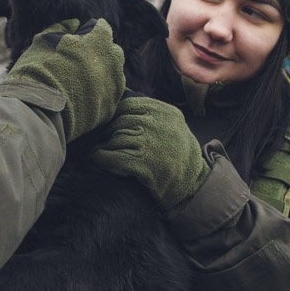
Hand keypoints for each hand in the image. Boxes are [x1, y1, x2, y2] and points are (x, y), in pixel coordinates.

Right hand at [4, 19, 125, 140]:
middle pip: (111, 51)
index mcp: (100, 41)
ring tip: (78, 80)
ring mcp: (114, 87)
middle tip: (76, 60)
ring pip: (113, 74)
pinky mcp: (110, 108)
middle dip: (98, 52)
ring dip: (101, 73)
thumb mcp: (44, 40)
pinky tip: (81, 97)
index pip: (102, 28)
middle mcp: (113, 62)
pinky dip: (99, 94)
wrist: (39, 110)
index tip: (76, 39)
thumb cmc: (39, 70)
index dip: (88, 32)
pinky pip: (109, 95)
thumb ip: (62, 28)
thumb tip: (75, 24)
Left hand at [87, 95, 209, 210]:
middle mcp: (158, 125)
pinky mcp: (142, 164)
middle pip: (120, 123)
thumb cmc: (178, 154)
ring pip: (115, 139)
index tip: (111, 124)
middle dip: (109, 133)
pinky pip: (112, 157)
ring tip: (99, 150)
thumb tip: (117, 105)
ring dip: (104, 146)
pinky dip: (101, 158)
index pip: (129, 105)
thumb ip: (152, 114)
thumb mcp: (173, 126)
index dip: (116, 116)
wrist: (193, 185)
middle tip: (103, 140)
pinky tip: (96, 159)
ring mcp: (150, 144)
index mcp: (165, 112)